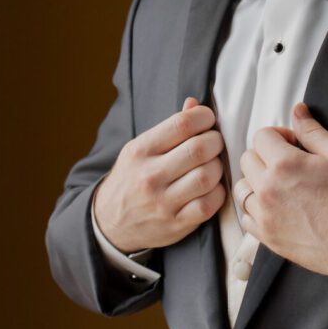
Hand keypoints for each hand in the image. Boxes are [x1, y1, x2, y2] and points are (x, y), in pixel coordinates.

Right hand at [94, 96, 226, 252]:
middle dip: (216, 141)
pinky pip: (209, 205)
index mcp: (141, 151)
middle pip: (199, 149)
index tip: (207, 120)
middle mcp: (150, 176)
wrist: (109, 223)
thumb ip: (169, 128)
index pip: (182, 124)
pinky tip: (211, 188)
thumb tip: (195, 104)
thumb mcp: (139, 149)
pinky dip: (217, 193)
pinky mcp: (176, 224)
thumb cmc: (130, 179)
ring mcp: (163, 202)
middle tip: (214, 143)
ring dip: (218, 168)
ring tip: (212, 166)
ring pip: (207, 177)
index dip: (204, 117)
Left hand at [237, 101, 327, 275]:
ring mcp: (264, 215)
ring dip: (257, 183)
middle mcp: (267, 189)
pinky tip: (275, 208)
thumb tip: (297, 110)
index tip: (293, 144)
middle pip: (247, 159)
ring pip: (242, 188)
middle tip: (287, 164)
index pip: (261, 136)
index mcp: (284, 164)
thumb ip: (312, 130)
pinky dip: (255, 210)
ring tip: (280, 187)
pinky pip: (246, 218)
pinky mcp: (267, 236)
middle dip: (265, 156)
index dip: (278, 135)